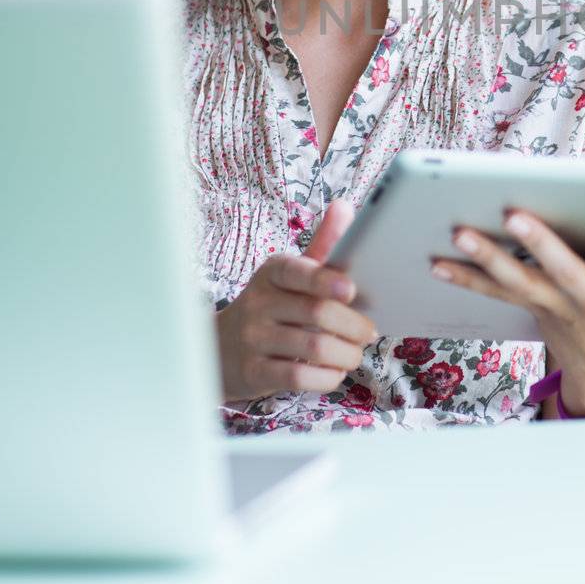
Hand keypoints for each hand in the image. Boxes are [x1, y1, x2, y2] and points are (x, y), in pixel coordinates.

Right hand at [215, 199, 377, 401]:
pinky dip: (327, 377)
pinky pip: (299, 377)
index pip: (297, 271)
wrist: (217, 348)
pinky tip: (333, 372)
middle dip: (354, 326)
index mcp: (272, 273)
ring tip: (355, 354)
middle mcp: (259, 303)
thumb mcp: (290, 275)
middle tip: (368, 332)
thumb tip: (345, 206)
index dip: (325, 280)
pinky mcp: (253, 372)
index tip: (351, 289)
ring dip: (346, 355)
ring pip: (313, 348)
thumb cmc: (269, 307)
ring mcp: (253, 339)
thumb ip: (322, 246)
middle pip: (317, 313)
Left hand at [432, 197, 584, 414]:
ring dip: (487, 258)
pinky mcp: (532, 308)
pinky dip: (465, 278)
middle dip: (538, 241)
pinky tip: (438, 262)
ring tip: (459, 232)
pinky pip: (495, 294)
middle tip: (513, 213)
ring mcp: (557, 306)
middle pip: (562, 269)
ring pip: (519, 281)